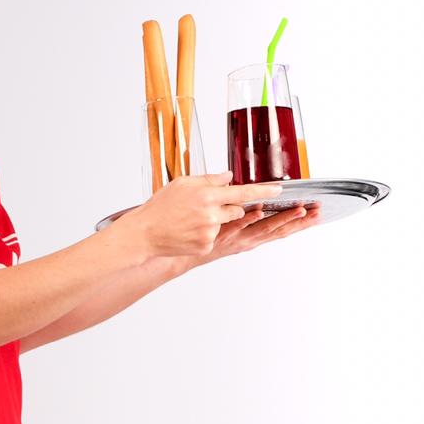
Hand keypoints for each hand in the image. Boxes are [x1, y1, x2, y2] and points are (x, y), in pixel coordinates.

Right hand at [131, 171, 285, 257]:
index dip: (263, 191)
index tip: (278, 189)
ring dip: (215, 220)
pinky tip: (189, 231)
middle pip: (237, 210)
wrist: (144, 234)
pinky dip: (205, 233)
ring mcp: (209, 232)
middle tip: (206, 206)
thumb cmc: (160, 208)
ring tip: (191, 220)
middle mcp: (211, 214)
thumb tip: (228, 177)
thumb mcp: (182, 184)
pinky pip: (214, 237)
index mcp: (207, 195)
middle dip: (229, 207)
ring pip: (225, 224)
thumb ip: (209, 179)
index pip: (243, 191)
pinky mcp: (205, 246)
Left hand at [190, 199, 322, 263]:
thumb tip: (262, 198)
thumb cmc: (208, 237)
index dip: (300, 222)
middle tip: (317, 213)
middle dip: (300, 222)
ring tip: (298, 211)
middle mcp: (249, 239)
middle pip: (279, 231)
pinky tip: (260, 211)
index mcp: (253, 235)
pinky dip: (249, 220)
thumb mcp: (233, 227)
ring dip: (282, 219)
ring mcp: (237, 238)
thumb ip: (247, 213)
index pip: (282, 228)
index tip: (318, 214)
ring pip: (264, 229)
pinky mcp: (223, 235)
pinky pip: (238, 226)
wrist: (184, 251)